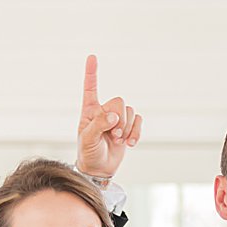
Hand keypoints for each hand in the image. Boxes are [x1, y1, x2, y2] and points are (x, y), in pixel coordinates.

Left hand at [77, 55, 142, 180]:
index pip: (90, 88)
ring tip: (118, 141)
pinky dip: (136, 132)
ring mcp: (117, 119)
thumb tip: (114, 115)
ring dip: (127, 128)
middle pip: (118, 102)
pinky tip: (130, 143)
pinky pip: (138, 120)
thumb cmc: (88, 153)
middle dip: (119, 119)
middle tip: (113, 135)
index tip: (92, 57)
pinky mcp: (128, 127)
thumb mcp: (88, 139)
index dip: (91, 72)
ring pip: (129, 111)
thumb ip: (99, 124)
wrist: (99, 169)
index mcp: (90, 111)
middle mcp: (104, 111)